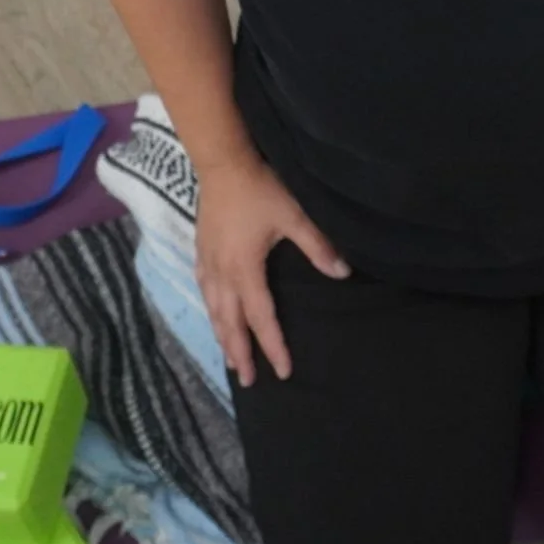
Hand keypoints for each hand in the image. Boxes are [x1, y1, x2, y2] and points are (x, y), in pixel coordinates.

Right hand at [195, 154, 348, 385]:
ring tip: (230, 358)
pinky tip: (213, 312)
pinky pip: (204, 289)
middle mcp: (222, 273)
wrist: (223, 162)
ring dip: (223, 336)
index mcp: (245, 269)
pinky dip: (210, 309)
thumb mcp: (294, 215)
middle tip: (248, 380)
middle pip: (231, 323)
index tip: (282, 371)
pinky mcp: (201, 249)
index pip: (261, 318)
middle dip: (240, 353)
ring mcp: (208, 261)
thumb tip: (343, 274)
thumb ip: (317, 246)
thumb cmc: (260, 188)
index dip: (273, 346)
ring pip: (214, 310)